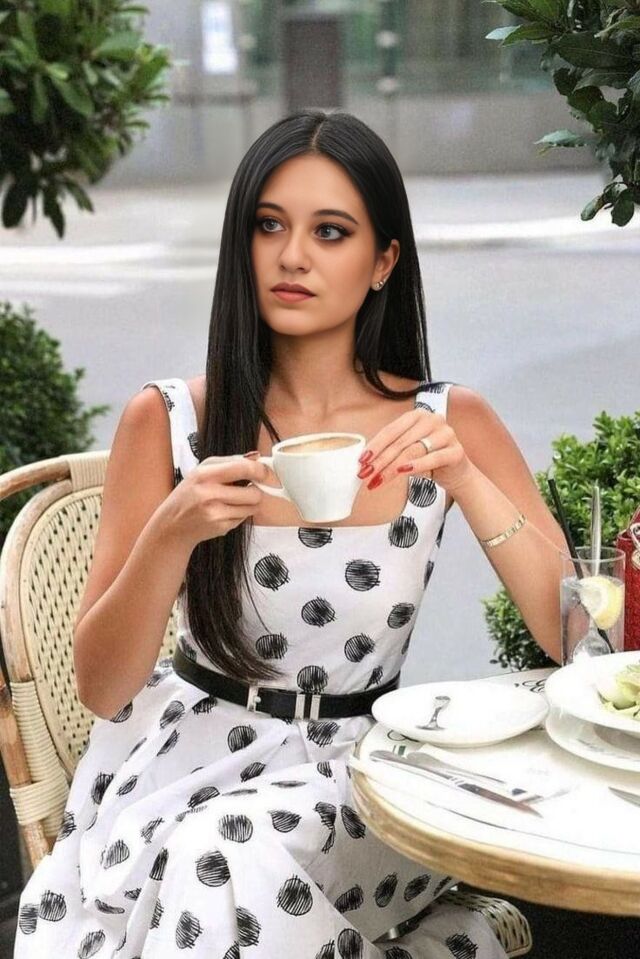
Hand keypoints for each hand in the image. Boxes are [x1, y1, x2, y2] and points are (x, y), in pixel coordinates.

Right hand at [159, 454, 268, 546]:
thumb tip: (257, 457)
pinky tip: (225, 511)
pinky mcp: (221, 528)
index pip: (243, 468)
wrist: (172, 524)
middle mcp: (209, 494)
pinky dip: (240, 514)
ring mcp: (216, 514)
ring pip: (253, 507)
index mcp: (204, 475)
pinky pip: (244, 518)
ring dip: (249, 503)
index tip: (265, 473)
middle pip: (254, 493)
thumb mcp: (202, 471)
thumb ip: (230, 462)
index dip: (261, 471)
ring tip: (235, 500)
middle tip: (248, 488)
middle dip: (256, 491)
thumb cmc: (189, 494)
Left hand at [356, 409, 473, 492]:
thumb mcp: (407, 450)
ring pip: (414, 450)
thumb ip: (390, 450)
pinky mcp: (456, 451)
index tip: (362, 461)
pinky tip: (403, 472)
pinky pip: (433, 458)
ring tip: (379, 479)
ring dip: (393, 467)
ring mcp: (446, 434)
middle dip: (380, 460)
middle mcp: (433, 420)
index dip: (375, 446)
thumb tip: (365, 462)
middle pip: (400, 442)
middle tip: (367, 474)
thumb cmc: (428, 459)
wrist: (456, 472)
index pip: (391, 430)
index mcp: (417, 415)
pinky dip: (417, 465)